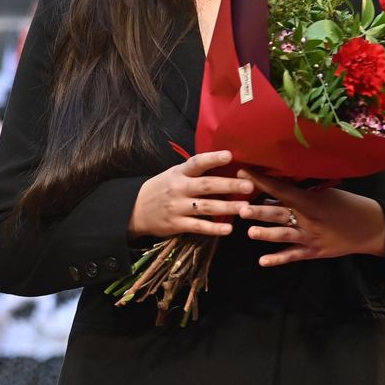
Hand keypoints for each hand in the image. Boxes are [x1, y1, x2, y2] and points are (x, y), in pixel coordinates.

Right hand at [127, 150, 253, 239]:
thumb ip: (195, 172)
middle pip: (206, 185)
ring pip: (206, 207)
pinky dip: (213, 228)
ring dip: (227, 207)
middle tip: (249, 185)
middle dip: (228, 185)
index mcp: (179, 173)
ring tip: (245, 208)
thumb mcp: (173, 175)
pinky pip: (198, 226)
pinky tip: (228, 229)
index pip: (196, 163)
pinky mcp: (177, 224)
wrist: (135, 209)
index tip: (229, 155)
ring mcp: (177, 207)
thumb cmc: (162, 189)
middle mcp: (179, 188)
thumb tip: (226, 165)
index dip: (212, 158)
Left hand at [236, 171, 384, 265]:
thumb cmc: (344, 205)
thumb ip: (298, 193)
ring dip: (266, 234)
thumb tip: (271, 188)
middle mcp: (307, 218)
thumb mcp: (323, 193)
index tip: (241, 174)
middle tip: (241, 209)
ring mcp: (310, 236)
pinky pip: (293, 255)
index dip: (261, 181)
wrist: (370, 227)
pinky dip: (277, 259)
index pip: (281, 189)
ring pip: (284, 235)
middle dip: (260, 212)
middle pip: (279, 214)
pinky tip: (262, 261)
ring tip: (249, 232)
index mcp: (308, 199)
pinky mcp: (313, 252)